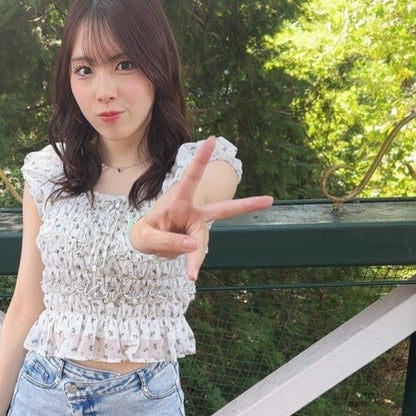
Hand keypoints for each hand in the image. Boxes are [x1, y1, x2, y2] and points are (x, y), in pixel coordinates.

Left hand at [129, 136, 273, 279]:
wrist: (145, 242)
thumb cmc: (144, 233)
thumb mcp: (145, 237)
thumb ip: (166, 241)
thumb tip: (194, 246)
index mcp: (177, 201)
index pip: (190, 177)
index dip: (201, 159)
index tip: (211, 140)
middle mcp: (192, 212)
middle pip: (222, 210)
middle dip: (246, 205)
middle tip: (270, 200)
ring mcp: (196, 228)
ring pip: (202, 243)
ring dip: (196, 259)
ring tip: (192, 275)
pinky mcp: (196, 241)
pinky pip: (196, 256)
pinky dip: (192, 266)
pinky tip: (191, 275)